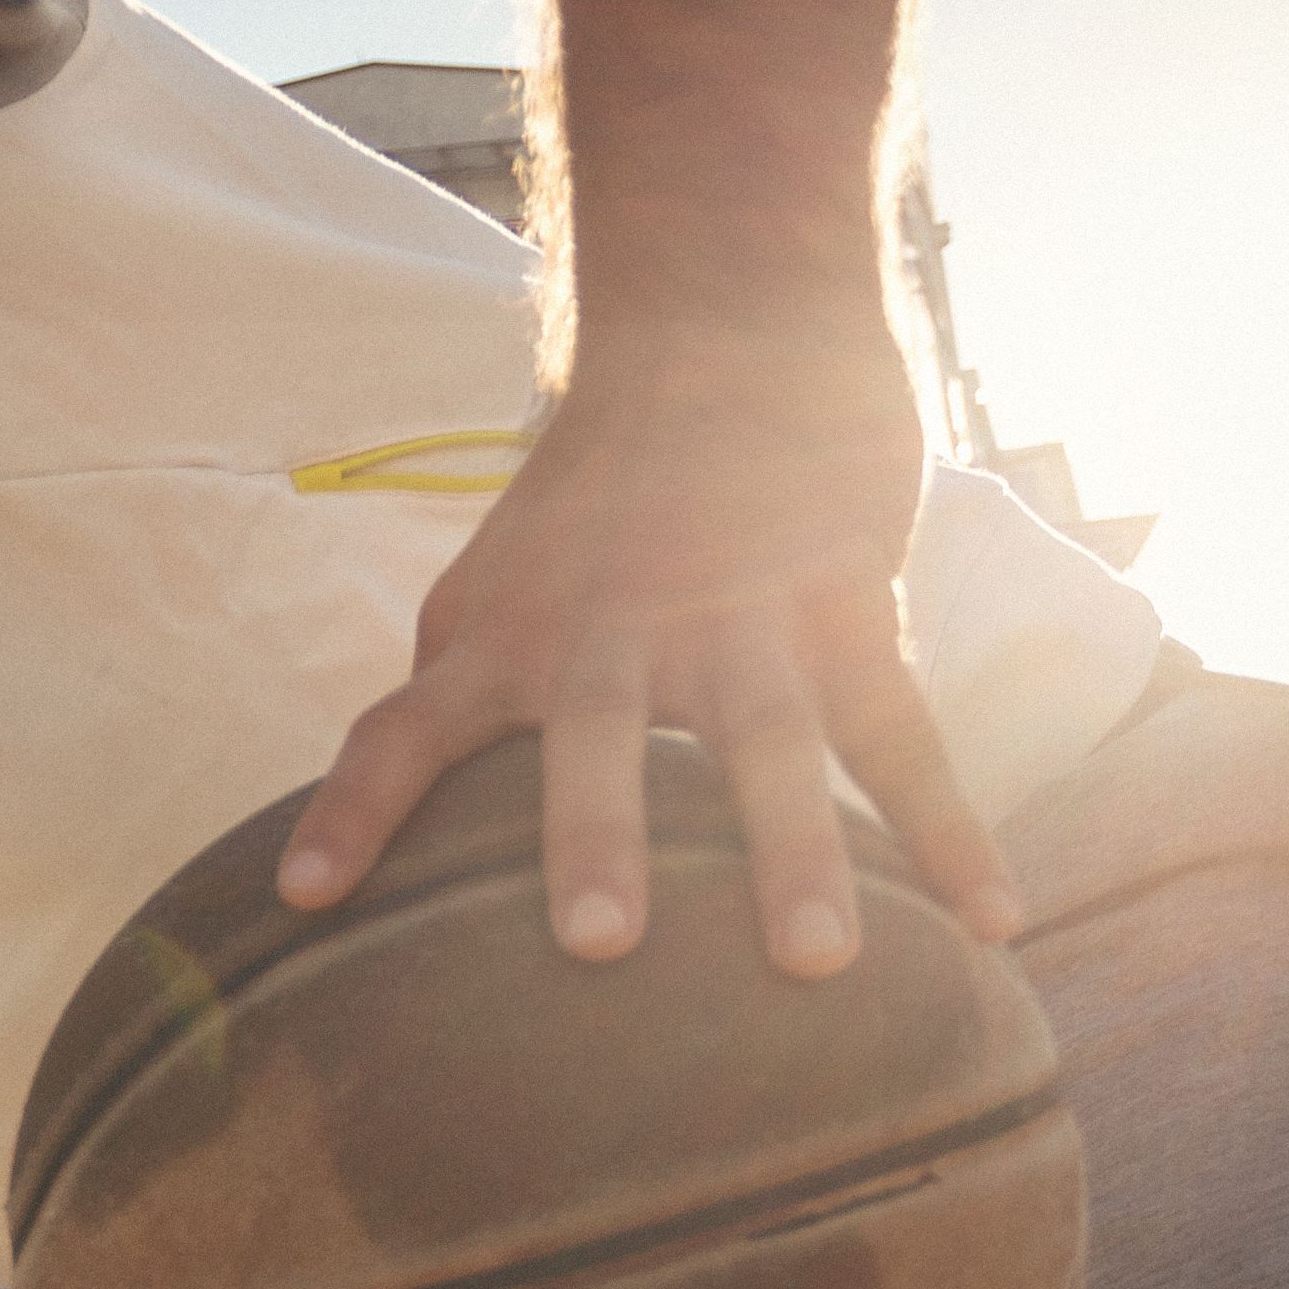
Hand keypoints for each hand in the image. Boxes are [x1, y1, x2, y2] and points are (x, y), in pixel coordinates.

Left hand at [285, 328, 1009, 978]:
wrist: (722, 327)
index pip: (402, 728)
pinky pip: (902, 732)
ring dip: (795, 852)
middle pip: (595, 741)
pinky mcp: (846, 607)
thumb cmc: (592, 501)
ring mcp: (736, 623)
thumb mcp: (497, 584)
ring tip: (815, 961)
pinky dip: (949, 828)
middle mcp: (610, 633)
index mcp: (505, 637)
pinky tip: (990, 919)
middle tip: (596, 945)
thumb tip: (380, 828)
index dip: (351, 810)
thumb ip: (451, 694)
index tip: (299, 899)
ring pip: (769, 744)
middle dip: (596, 837)